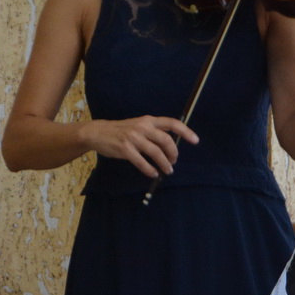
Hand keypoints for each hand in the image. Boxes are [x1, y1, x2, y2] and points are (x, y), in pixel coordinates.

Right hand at [81, 116, 199, 178]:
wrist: (98, 132)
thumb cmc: (121, 131)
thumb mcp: (138, 125)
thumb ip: (153, 132)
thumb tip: (170, 146)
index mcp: (148, 120)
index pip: (171, 123)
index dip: (185, 131)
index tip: (195, 141)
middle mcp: (142, 127)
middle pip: (166, 140)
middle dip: (174, 153)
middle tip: (174, 162)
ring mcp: (133, 138)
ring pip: (156, 152)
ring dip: (164, 164)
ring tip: (167, 171)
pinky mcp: (125, 149)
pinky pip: (142, 162)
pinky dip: (149, 169)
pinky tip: (153, 174)